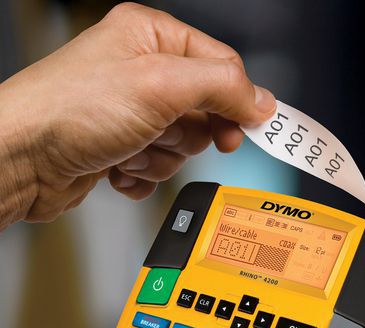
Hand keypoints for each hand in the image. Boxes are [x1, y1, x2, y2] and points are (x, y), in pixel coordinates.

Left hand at [0, 2, 275, 229]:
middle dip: (184, 134)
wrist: (21, 159)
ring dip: (159, 156)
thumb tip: (261, 100)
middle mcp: (143, 73)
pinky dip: (143, 174)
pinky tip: (116, 164)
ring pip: (182, 145)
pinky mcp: (123, 146)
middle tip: (164, 134)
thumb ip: (221, 87)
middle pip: (204, 112)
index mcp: (153, 38)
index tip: (247, 128)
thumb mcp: (160, 85)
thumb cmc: (69, 111)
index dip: (237, 101)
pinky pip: (159, 168)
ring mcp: (133, 112)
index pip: (221, 68)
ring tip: (128, 148)